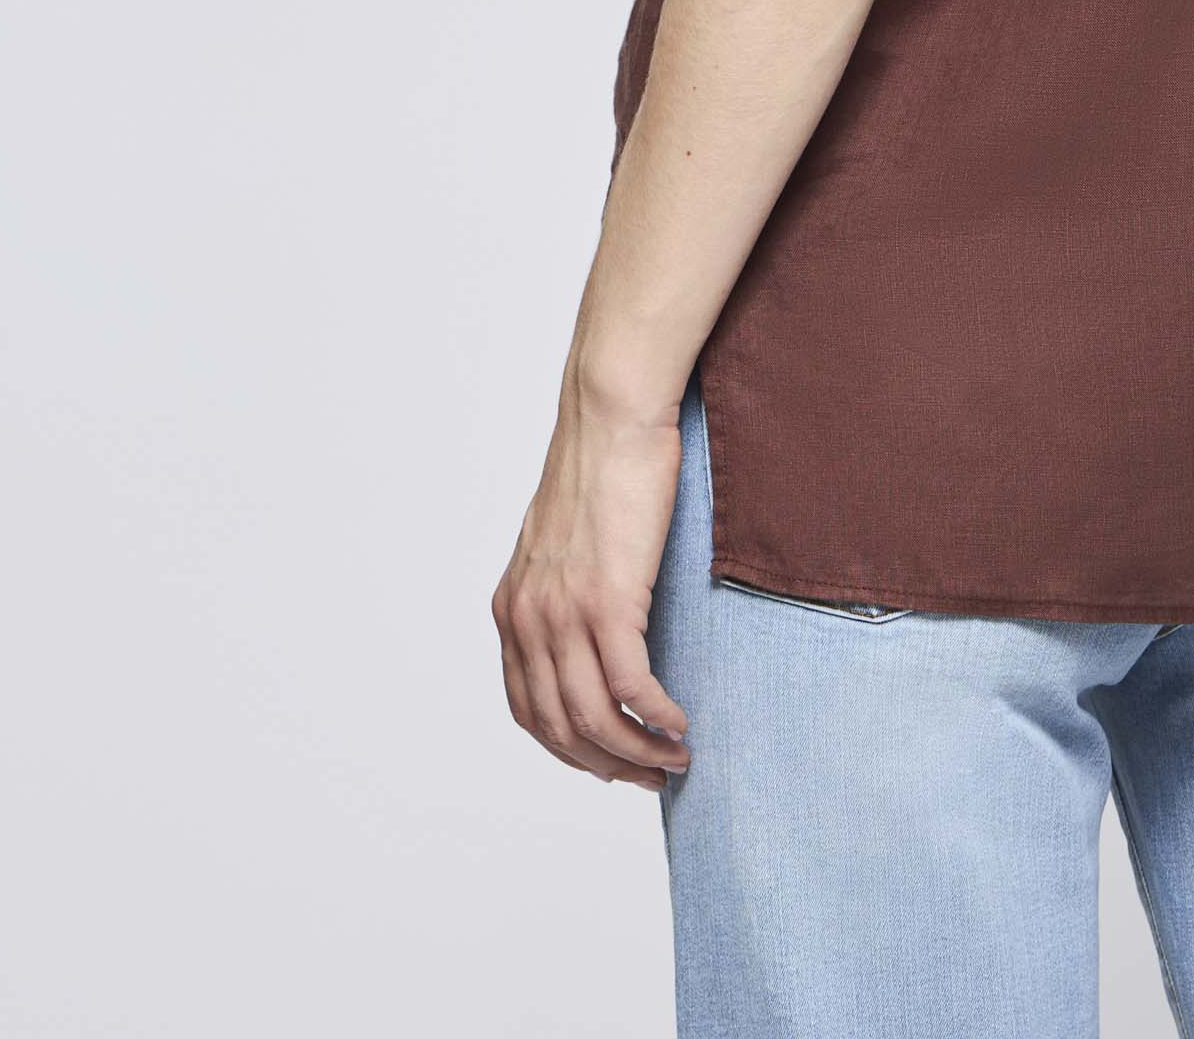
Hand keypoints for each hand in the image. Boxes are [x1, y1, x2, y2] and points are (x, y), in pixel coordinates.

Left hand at [492, 386, 692, 790]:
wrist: (611, 416)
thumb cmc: (603, 466)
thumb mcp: (563, 541)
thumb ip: (563, 590)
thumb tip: (595, 629)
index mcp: (512, 608)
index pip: (527, 709)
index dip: (569, 748)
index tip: (609, 761)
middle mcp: (527, 620)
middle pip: (559, 727)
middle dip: (608, 763)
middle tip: (652, 776)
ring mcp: (564, 614)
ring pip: (595, 718)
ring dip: (639, 752)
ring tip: (675, 759)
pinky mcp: (608, 602)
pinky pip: (631, 687)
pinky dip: (657, 716)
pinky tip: (680, 723)